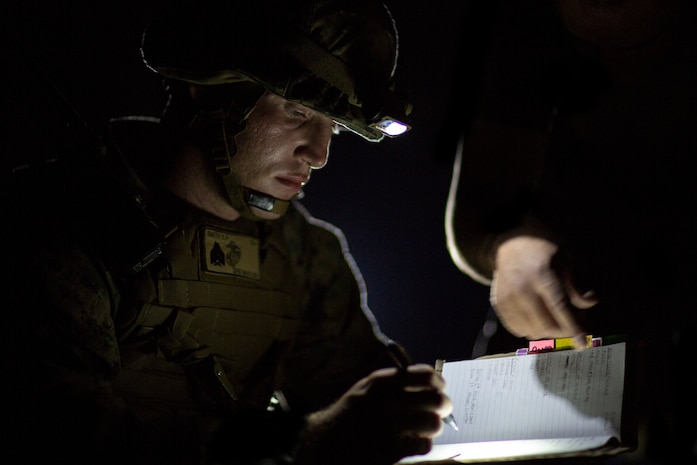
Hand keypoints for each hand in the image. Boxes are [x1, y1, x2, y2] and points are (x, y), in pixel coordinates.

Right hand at [296, 364, 452, 464]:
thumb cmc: (351, 415)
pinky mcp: (391, 450)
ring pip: (433, 423)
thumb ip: (394, 382)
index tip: (438, 390)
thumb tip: (431, 383)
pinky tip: (413, 443)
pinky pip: (424, 445)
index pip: (425, 376)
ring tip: (423, 430)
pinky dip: (423, 445)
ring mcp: (389, 426)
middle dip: (443, 406)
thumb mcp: (366, 389)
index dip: (438, 383)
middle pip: (435, 399)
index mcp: (382, 382)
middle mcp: (386, 401)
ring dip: (433, 427)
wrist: (325, 444)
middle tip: (440, 412)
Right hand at [491, 236, 597, 348]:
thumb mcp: (566, 255)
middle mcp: (521, 288)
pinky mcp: (498, 303)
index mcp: (541, 273)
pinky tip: (541, 319)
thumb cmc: (543, 247)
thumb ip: (576, 283)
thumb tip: (588, 305)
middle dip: (564, 331)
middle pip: (546, 324)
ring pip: (532, 330)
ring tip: (558, 317)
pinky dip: (532, 330)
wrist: (509, 242)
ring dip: (550, 332)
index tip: (583, 344)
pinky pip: (517, 329)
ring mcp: (507, 297)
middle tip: (577, 322)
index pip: (559, 307)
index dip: (573, 327)